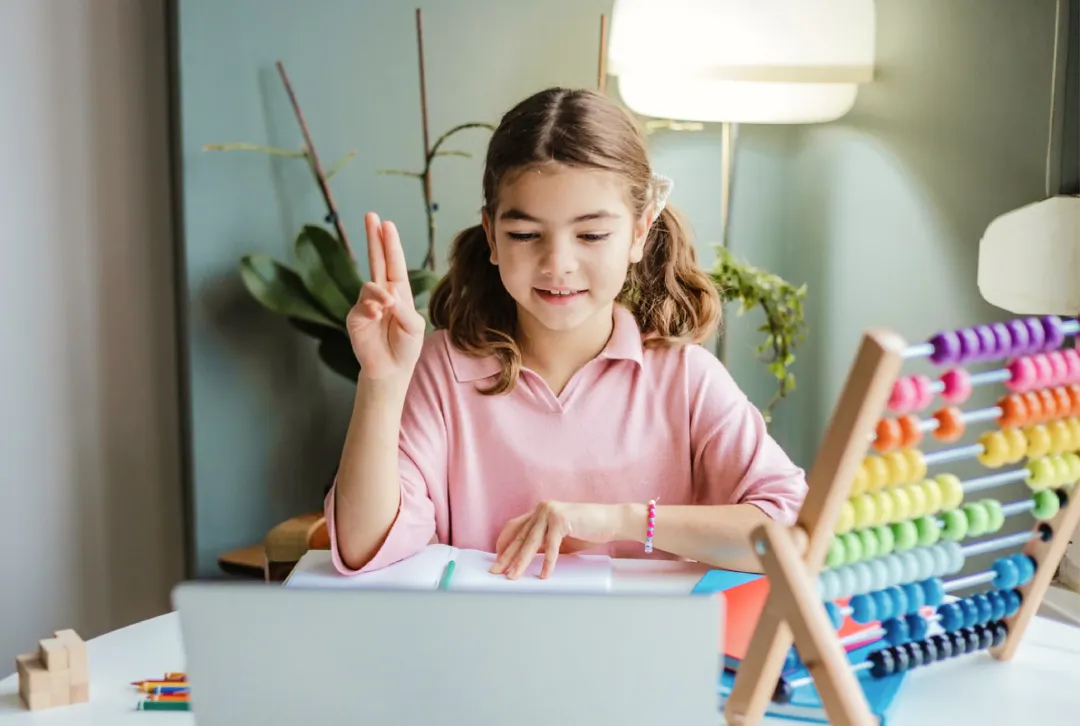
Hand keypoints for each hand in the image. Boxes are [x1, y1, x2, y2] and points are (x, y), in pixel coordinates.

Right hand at [346, 213, 426, 379]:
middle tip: (371, 215)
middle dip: (374, 238)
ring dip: (380, 293)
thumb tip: (387, 294)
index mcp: (399, 292)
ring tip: (388, 306)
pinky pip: (362, 304)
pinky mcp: (355, 317)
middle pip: (376, 260)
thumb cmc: (406, 347)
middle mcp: (382, 293)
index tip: (386, 224)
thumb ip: (403, 309)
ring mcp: (367, 304)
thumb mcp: (413, 326)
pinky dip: (371, 307)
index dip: (390, 244)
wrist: (391, 370)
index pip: (394, 263)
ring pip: (370, 285)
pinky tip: (378, 315)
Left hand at [490, 501, 621, 579]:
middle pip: (519, 536)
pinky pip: (551, 546)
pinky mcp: (562, 520)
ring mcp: (551, 512)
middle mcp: (542, 509)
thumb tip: (525, 559)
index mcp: (540, 511)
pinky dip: (547, 562)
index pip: (514, 527)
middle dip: (506, 556)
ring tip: (513, 576)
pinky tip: (544, 575)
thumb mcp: (560, 539)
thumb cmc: (588, 530)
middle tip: (495, 571)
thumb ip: (543, 544)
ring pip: (531, 542)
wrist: (612, 521)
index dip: (504, 544)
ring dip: (521, 562)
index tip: (497, 559)